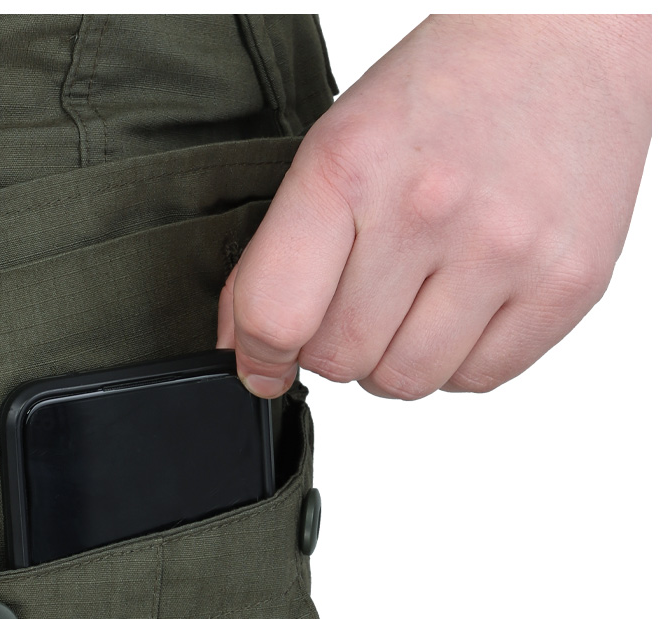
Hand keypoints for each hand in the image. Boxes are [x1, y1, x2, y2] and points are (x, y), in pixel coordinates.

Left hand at [217, 15, 650, 399]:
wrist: (566, 40)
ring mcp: (508, 249)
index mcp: (352, 168)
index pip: (276, 315)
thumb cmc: (441, 94)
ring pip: (406, 383)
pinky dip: (459, 360)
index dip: (259, 352)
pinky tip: (466, 302)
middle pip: (340, 361)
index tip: (263, 358)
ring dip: (396, 360)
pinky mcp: (569, 282)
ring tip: (415, 299)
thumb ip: (279, 253)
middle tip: (361, 298)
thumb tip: (244, 351)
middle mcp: (431, 209)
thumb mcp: (334, 148)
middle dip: (336, 345)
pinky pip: (478, 380)